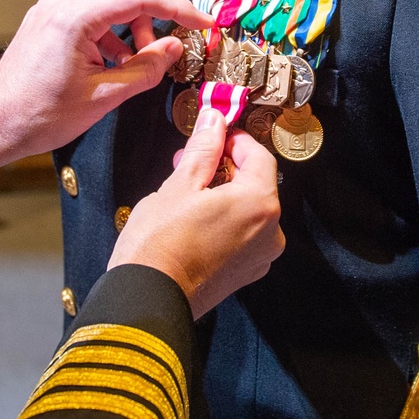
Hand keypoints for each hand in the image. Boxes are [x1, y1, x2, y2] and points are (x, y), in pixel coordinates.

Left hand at [0, 0, 213, 171]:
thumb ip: (145, 69)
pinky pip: (87, 4)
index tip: (201, 23)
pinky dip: (110, 22)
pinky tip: (118, 58)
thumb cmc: (40, 116)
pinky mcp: (47, 20)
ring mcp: (50, 8)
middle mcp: (60, 2)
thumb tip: (175, 48)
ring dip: (129, 9)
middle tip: (167, 21)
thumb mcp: (103, 97)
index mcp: (75, 18)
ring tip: (141, 53)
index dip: (178, 7)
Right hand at [108, 108, 284, 318]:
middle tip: (192, 159)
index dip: (235, 139)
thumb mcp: (179, 185)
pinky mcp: (245, 273)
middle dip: (225, 166)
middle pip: (255, 183)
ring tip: (185, 189)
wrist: (148, 297)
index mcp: (259, 204)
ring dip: (222, 193)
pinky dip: (224, 219)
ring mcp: (259, 256)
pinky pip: (242, 234)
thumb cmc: (160, 243)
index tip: (214, 133)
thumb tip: (214, 120)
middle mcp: (270, 232)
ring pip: (247, 210)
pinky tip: (193, 218)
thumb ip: (204, 149)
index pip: (259, 156)